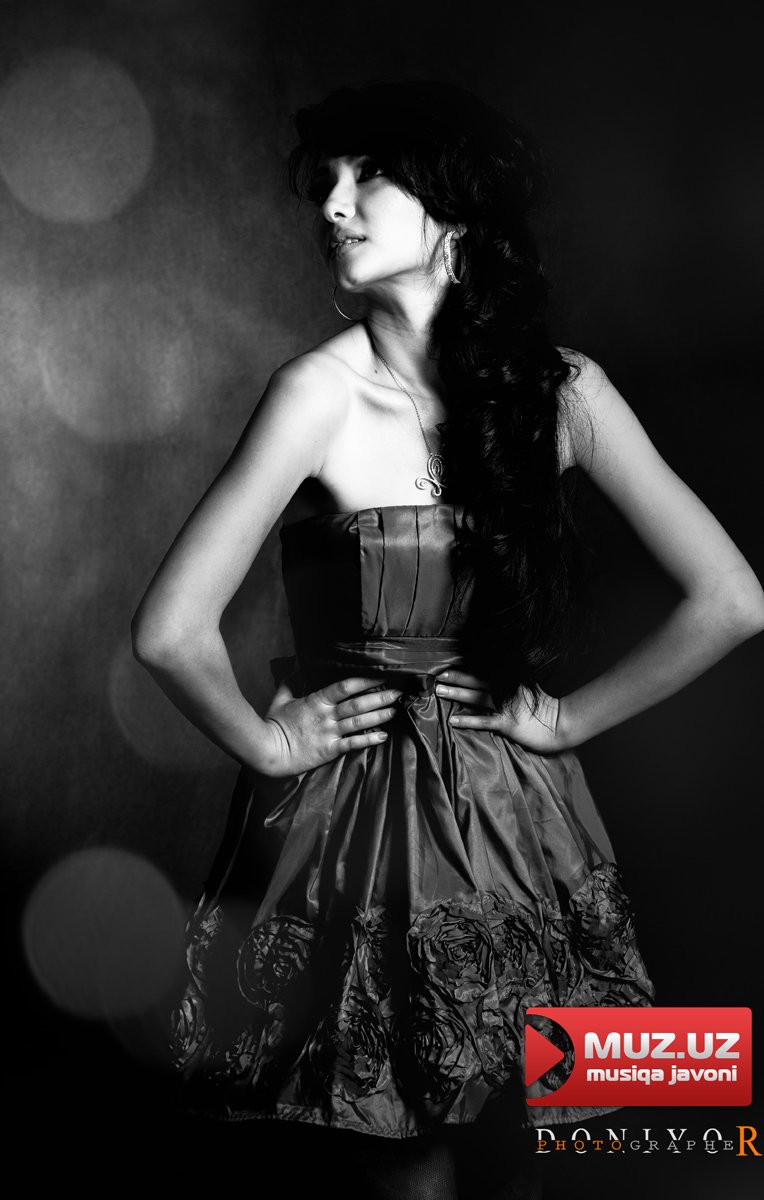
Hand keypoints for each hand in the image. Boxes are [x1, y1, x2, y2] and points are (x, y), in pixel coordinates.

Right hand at [257, 676, 401, 776]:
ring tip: (395, 710)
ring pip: (359, 722)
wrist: (269, 750)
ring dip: (379, 715)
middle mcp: (326, 715)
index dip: (365, 680)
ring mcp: (329, 733)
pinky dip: (369, 739)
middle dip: (380, 697)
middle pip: (358, 703)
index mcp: (315, 700)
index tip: (380, 675)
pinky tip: (383, 736)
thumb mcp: (280, 699)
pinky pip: (352, 744)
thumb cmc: (273, 724)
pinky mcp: (329, 750)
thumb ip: (289, 682)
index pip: (344, 686)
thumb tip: (292, 666)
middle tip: (398, 692)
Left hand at [434, 670, 565, 753]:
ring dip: (457, 693)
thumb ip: (513, 681)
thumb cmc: (543, 707)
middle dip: (456, 677)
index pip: (484, 673)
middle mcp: (506, 691)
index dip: (466, 669)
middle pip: (477, 682)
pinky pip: (484, 720)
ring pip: (477, 697)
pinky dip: (468, 720)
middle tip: (437, 675)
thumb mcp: (528, 687)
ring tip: (439, 691)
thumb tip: (497, 676)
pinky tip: (453, 720)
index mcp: (510, 681)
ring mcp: (506, 706)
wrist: (560, 724)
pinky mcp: (507, 722)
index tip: (448, 665)